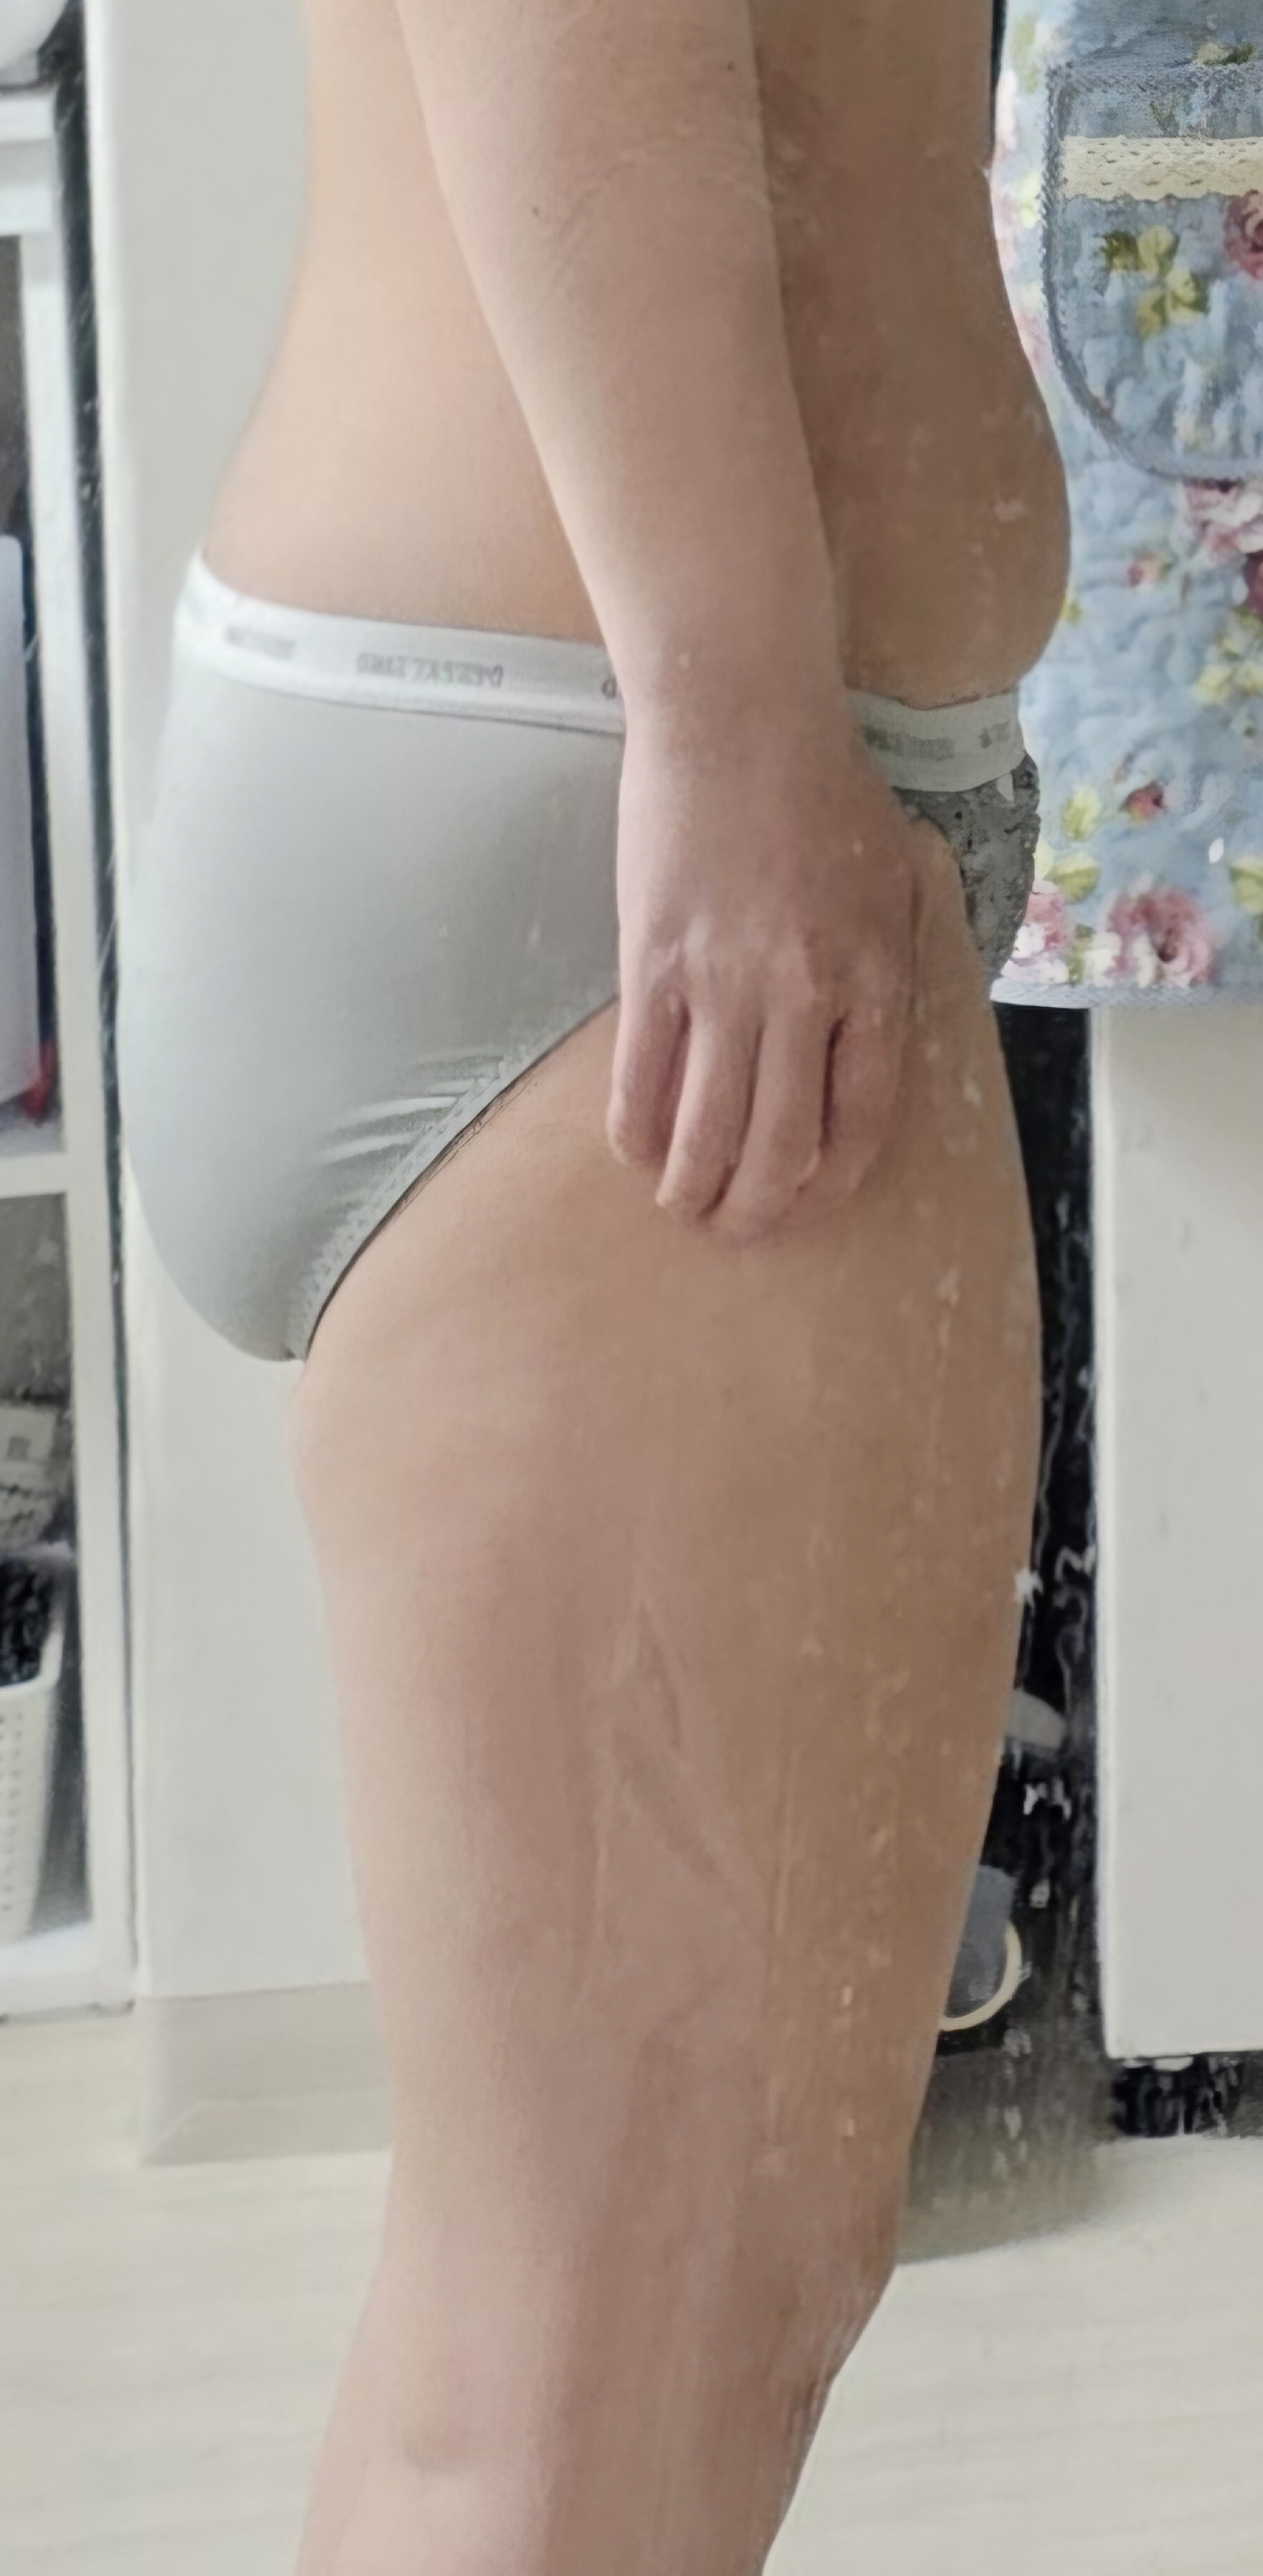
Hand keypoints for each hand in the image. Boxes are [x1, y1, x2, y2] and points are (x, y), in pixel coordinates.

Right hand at [606, 671, 923, 1240]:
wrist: (740, 715)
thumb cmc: (825, 787)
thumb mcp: (898, 877)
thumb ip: (894, 961)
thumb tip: (877, 1032)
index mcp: (870, 978)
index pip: (861, 1118)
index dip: (833, 1178)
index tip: (811, 1198)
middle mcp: (803, 996)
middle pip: (782, 1144)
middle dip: (758, 1207)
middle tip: (737, 1226)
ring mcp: (724, 984)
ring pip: (708, 1127)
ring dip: (693, 1187)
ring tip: (682, 1207)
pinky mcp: (652, 964)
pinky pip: (640, 1076)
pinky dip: (635, 1129)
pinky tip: (633, 1151)